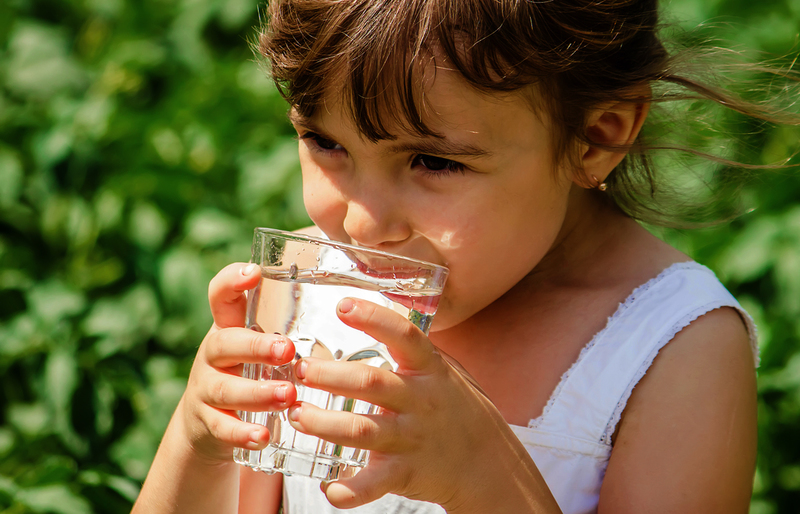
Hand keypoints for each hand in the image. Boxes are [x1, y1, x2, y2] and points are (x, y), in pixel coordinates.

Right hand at [179, 263, 297, 463]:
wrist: (208, 423)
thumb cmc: (251, 370)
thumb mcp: (260, 343)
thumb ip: (290, 323)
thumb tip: (353, 297)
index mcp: (229, 328)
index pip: (221, 295)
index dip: (232, 281)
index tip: (254, 272)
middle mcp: (213, 355)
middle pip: (223, 343)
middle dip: (255, 346)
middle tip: (287, 350)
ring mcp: (207, 389)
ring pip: (225, 389)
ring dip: (256, 393)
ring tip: (287, 396)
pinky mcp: (207, 424)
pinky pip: (222, 429)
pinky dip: (242, 433)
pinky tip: (264, 437)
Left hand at [284, 298, 555, 511]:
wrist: (488, 463)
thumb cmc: (459, 408)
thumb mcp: (446, 370)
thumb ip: (414, 349)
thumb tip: (379, 312)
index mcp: (430, 370)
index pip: (404, 336)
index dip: (374, 319)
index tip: (342, 306)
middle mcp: (421, 401)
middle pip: (372, 383)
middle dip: (332, 376)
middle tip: (301, 370)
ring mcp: (413, 438)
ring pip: (363, 430)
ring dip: (326, 425)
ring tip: (297, 415)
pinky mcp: (407, 473)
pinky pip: (375, 484)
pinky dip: (351, 491)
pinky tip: (329, 489)